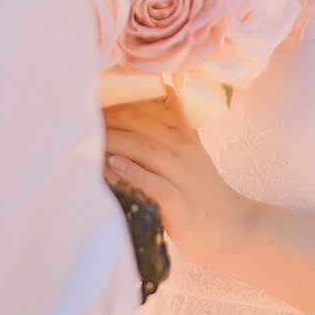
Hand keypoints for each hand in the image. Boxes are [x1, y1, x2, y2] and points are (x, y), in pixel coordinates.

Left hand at [104, 91, 253, 272]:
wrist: (231, 225)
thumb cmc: (202, 188)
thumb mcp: (193, 149)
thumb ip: (178, 121)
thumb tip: (166, 89)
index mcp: (183, 134)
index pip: (148, 107)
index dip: (119, 100)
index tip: (94, 97)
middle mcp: (184, 150)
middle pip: (141, 124)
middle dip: (110, 117)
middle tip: (83, 115)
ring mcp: (183, 176)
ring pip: (145, 149)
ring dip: (115, 140)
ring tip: (90, 136)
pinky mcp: (180, 203)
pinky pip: (155, 184)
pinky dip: (133, 173)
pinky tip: (114, 164)